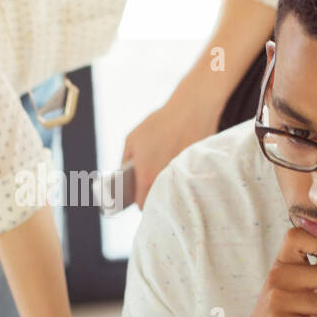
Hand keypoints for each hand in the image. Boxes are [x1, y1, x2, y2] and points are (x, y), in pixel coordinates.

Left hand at [121, 93, 216, 208]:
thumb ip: (124, 162)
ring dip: (169, 191)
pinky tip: (179, 172)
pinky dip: (182, 181)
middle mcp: (164, 182)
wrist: (191, 111)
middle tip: (151, 190)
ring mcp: (182, 179)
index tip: (138, 199)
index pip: (141, 205)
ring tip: (164, 182)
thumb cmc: (158, 124)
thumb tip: (121, 178)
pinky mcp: (196, 173)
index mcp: (146, 177)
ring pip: (174, 195)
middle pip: (159, 203)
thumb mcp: (132, 140)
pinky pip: (187, 185)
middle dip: (154, 198)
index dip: (139, 203)